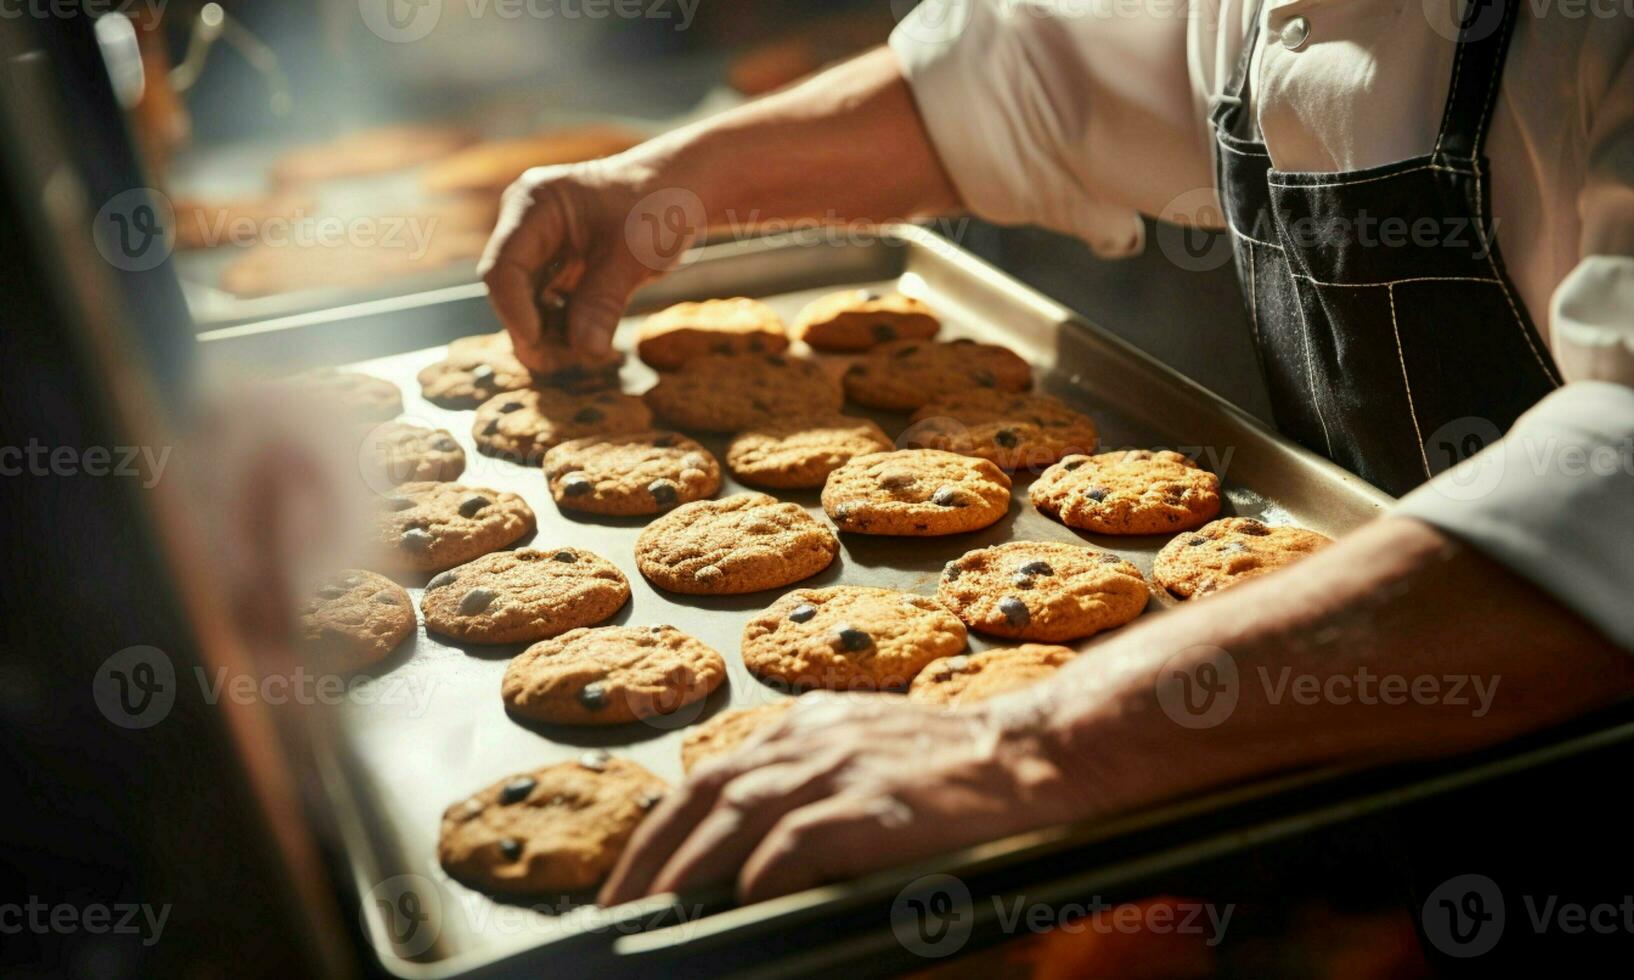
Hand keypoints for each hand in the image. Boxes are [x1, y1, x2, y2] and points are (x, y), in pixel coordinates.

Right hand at [478, 157, 687, 371]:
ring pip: (529, 301)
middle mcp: (528, 225)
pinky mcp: (559, 267)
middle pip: (511, 288)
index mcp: (535, 205)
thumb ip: (603, 301)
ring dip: (548, 334)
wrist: (680, 191)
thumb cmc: (656, 204)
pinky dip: (564, 327)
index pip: (505, 265)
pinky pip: (550, 304)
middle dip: (532, 327)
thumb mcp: (631, 253)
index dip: (514, 309)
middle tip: (557, 365)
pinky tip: (584, 347)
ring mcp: (542, 247)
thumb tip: (584, 350)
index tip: (537, 342)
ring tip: (576, 360)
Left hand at [598, 693, 1090, 905]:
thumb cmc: (955, 768)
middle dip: (651, 854)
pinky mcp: (875, 804)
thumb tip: (748, 850)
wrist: (1033, 754)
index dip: (661, 827)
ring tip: (652, 914)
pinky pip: (798, 841)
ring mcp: (841, 768)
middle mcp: (811, 739)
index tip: (631, 873)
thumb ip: (807, 784)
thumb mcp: (866, 753)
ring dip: (684, 869)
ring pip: (734, 815)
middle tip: (618, 907)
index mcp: (805, 728)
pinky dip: (760, 874)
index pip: (709, 777)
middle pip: (703, 794)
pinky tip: (739, 903)